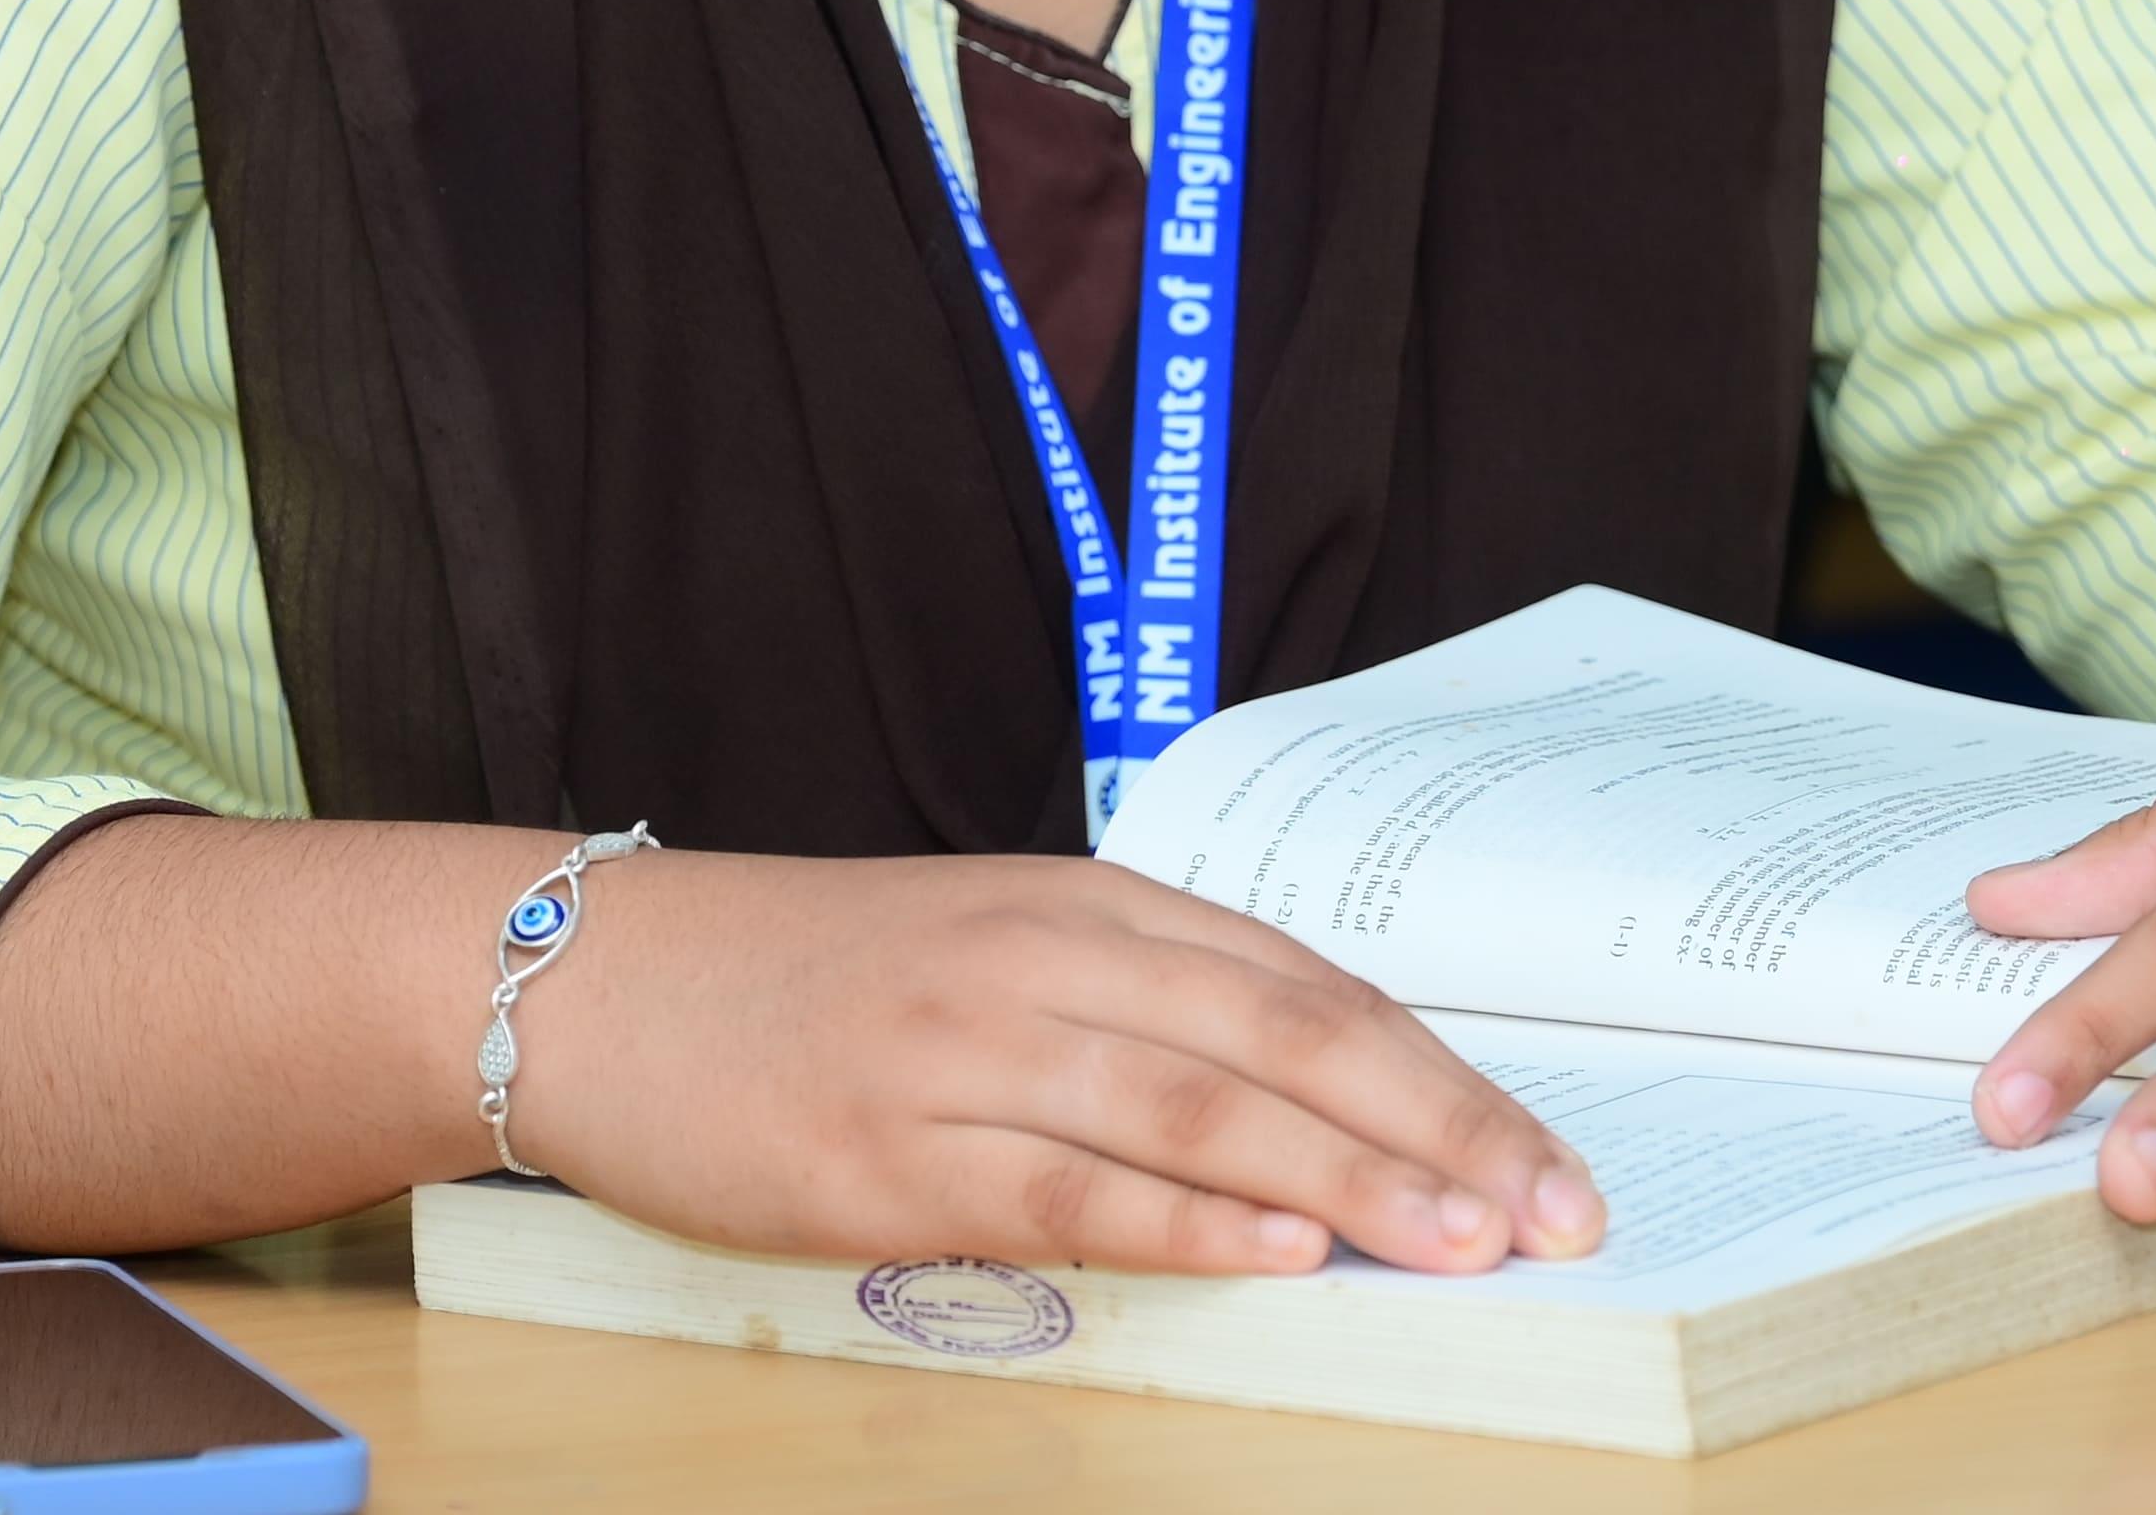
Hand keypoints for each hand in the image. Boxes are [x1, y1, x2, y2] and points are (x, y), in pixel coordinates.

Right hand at [508, 848, 1608, 1281]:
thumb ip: (1147, 1010)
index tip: (1552, 1159)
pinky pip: (1070, 1191)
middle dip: (1443, 1133)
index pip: (1313, 988)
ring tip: (1463, 1243)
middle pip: (1290, 1042)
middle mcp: (1047, 961)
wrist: (600, 982)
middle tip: (1555, 1215)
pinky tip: (1281, 1251)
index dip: (1447, 1076)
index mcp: (1090, 903)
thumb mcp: (1002, 950)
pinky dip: (1190, 1221)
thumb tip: (1329, 1115)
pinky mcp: (888, 1154)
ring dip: (1353, 1181)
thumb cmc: (817, 979)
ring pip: (1203, 1112)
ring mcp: (967, 1055)